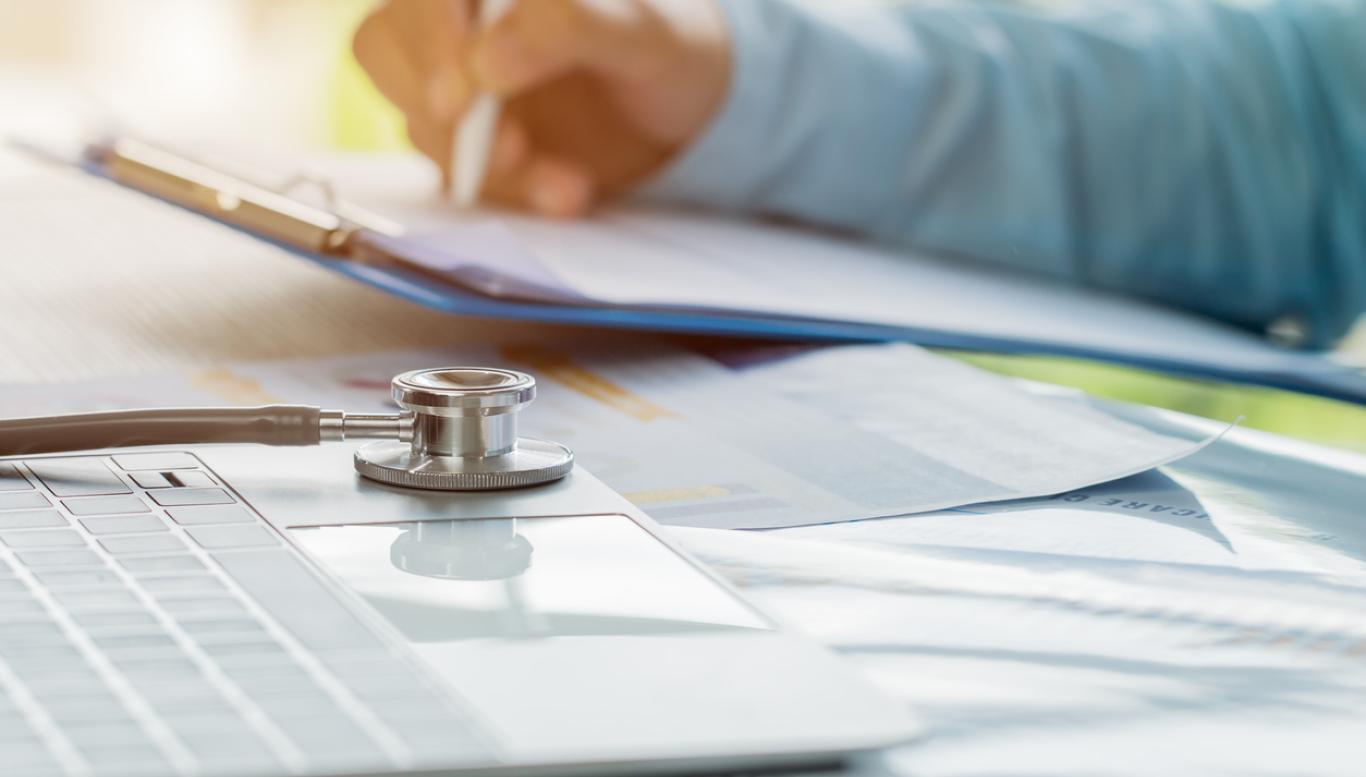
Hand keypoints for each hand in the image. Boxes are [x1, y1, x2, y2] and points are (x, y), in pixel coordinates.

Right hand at [352, 0, 730, 216]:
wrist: (683, 111)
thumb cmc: (669, 49)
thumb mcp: (643, 35)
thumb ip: (568, 26)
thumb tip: (483, 61)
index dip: (430, 35)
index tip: (461, 94)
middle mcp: (459, 18)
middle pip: (387, 47)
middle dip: (442, 108)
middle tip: (509, 152)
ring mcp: (456, 78)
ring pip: (419, 117)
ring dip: (485, 165)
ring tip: (569, 186)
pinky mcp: (468, 138)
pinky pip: (455, 169)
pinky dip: (509, 191)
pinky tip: (567, 193)